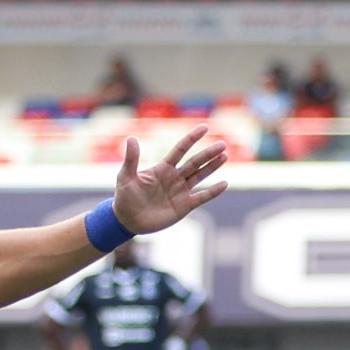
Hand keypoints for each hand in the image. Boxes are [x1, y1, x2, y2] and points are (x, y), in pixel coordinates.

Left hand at [111, 127, 228, 234]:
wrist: (126, 221)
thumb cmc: (125, 197)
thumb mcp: (126, 177)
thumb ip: (131, 159)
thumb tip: (131, 138)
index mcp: (163, 168)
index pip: (180, 150)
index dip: (192, 139)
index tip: (204, 127)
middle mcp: (175, 177)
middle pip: (194, 162)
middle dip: (208, 154)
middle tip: (222, 144)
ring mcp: (181, 191)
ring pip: (200, 176)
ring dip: (212, 167)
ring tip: (224, 156)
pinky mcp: (184, 206)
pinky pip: (202, 197)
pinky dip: (213, 192)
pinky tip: (224, 184)